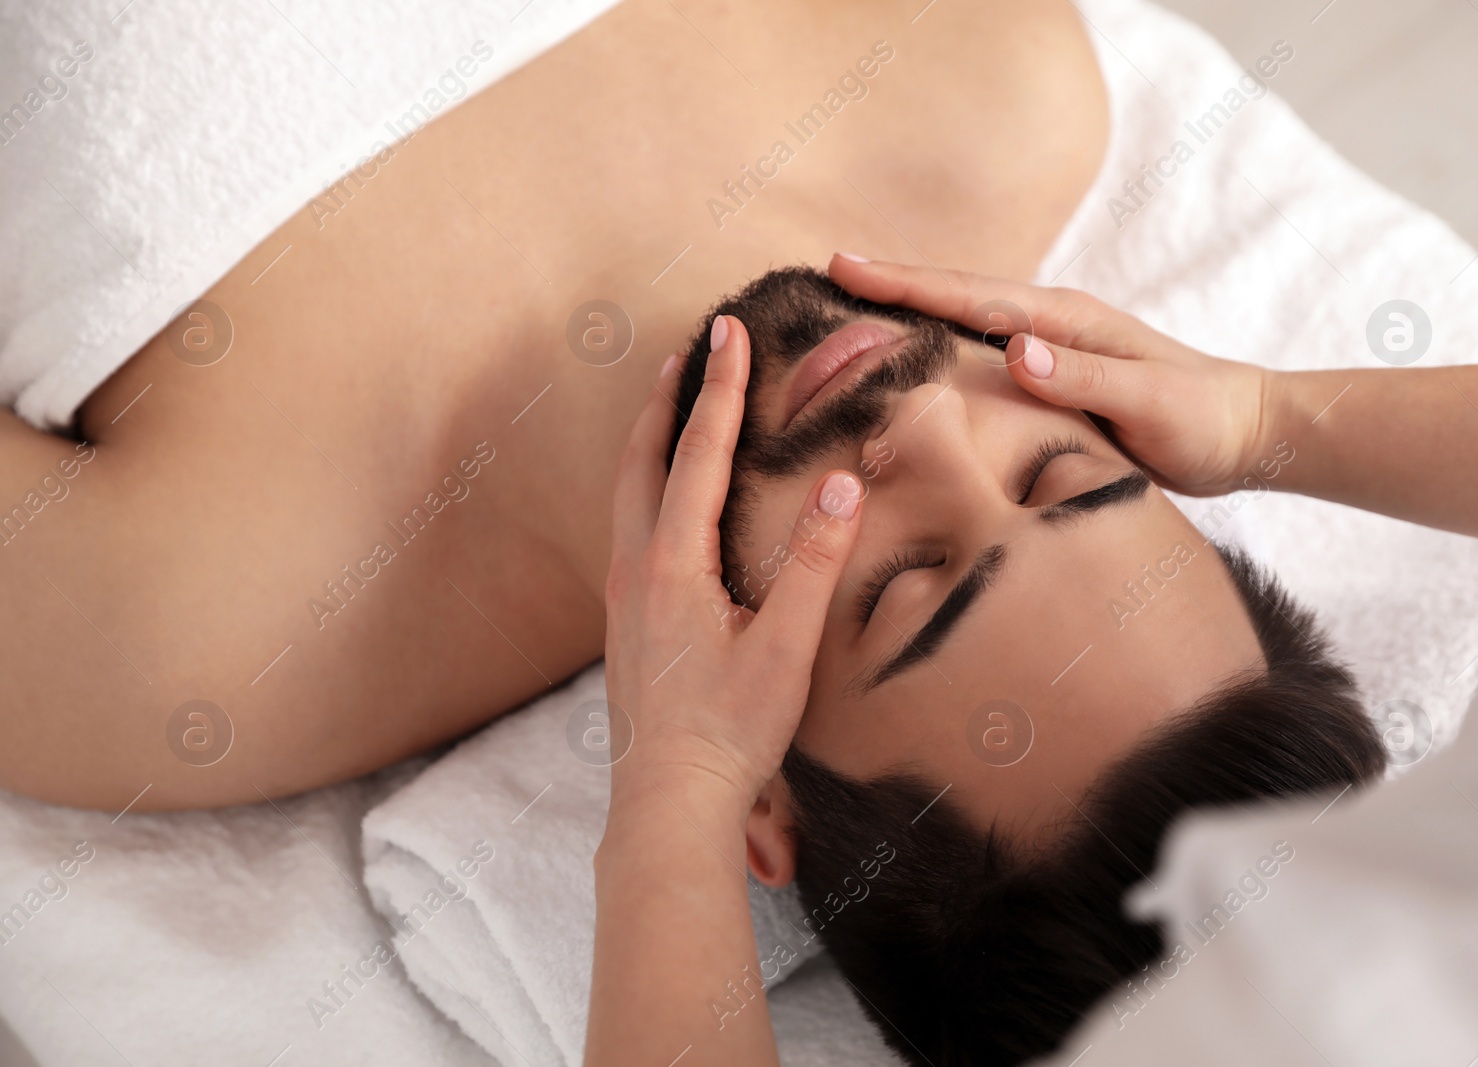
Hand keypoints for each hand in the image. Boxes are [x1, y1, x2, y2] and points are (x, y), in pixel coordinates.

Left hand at [604, 314, 864, 809]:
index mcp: (672, 564)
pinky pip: (630, 529)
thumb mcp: (784, 648)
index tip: (730, 331)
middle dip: (670, 400)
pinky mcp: (626, 626)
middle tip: (693, 350)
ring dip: (653, 441)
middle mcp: (636, 570)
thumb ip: (811, 563)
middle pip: (643, 460)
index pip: (700, 454)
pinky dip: (648, 487)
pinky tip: (668, 504)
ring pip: (629, 494)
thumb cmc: (729, 732)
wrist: (667, 805)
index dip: (720, 389)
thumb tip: (840, 484)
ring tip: (674, 406)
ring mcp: (623, 599)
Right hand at [829, 256, 1276, 495]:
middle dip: (893, 283)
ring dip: (911, 309)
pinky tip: (914, 356)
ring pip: (965, 321)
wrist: (1245, 432)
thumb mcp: (1147, 403)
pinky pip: (982, 353)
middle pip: (956, 295)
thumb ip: (1081, 378)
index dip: (905, 283)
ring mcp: (1051, 348)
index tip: (846, 268)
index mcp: (1065, 321)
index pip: (969, 296)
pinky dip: (940, 342)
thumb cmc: (1200, 420)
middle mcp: (1051, 325)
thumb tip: (1012, 349)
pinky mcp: (1053, 377)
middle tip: (829, 270)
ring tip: (853, 305)